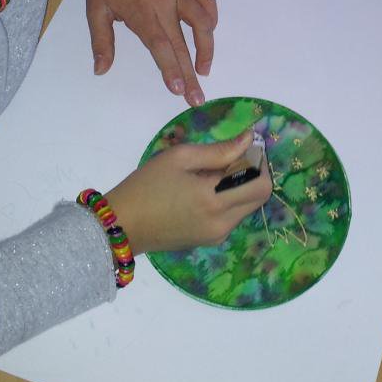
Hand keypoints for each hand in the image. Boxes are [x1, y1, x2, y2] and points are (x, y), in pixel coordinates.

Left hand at [86, 0, 217, 105]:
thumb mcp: (96, 9)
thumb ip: (101, 41)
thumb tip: (100, 70)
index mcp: (142, 12)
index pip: (161, 45)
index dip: (171, 68)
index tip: (179, 89)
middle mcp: (166, 3)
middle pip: (183, 43)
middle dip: (191, 74)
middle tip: (198, 98)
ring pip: (204, 22)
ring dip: (207, 48)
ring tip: (204, 69)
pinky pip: (207, 2)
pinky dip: (211, 19)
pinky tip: (209, 32)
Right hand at [107, 130, 272, 254]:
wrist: (121, 226)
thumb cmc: (146, 185)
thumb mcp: (180, 158)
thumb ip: (219, 150)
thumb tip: (249, 139)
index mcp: (215, 200)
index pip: (261, 183)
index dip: (260, 162)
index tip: (246, 148)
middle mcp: (222, 222)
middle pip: (260, 197)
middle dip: (254, 174)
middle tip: (232, 159)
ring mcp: (217, 235)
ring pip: (247, 207)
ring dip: (241, 187)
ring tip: (213, 174)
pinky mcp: (209, 241)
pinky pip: (232, 217)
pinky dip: (229, 200)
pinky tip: (205, 190)